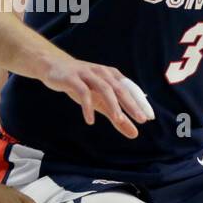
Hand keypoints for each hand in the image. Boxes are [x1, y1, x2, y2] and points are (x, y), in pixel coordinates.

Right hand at [39, 57, 154, 137]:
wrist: (53, 68)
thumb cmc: (81, 84)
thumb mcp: (100, 102)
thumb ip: (117, 118)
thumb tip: (135, 134)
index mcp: (112, 75)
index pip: (130, 89)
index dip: (140, 103)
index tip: (149, 118)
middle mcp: (102, 72)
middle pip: (120, 89)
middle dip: (131, 104)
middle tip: (141, 120)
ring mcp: (87, 74)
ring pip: (104, 88)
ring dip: (112, 104)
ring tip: (118, 120)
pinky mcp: (72, 78)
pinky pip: (82, 92)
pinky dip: (88, 106)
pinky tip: (90, 120)